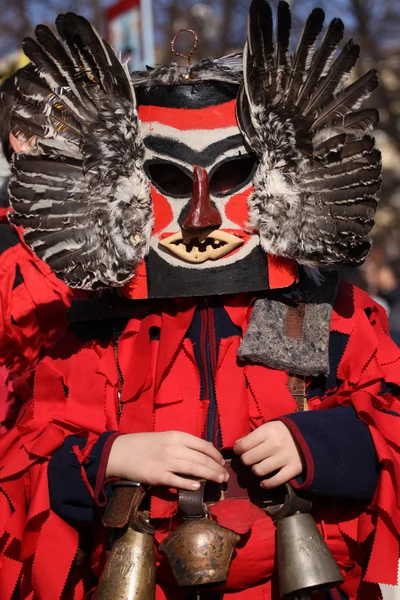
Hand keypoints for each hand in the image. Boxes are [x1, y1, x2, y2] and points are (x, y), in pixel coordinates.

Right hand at [106, 431, 228, 490]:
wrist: (121, 451)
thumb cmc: (145, 444)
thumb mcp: (166, 437)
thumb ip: (183, 444)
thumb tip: (204, 453)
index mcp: (177, 436)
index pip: (203, 445)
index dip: (216, 455)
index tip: (222, 463)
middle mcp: (173, 447)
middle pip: (202, 458)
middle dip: (216, 468)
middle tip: (226, 476)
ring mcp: (165, 462)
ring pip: (194, 469)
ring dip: (210, 475)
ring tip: (220, 481)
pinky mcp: (157, 476)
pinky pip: (177, 480)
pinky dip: (189, 484)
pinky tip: (199, 487)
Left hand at [233, 422, 302, 488]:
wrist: (311, 435)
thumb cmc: (285, 431)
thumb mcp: (269, 427)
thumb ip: (253, 435)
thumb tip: (237, 445)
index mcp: (267, 432)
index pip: (243, 445)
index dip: (238, 450)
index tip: (239, 451)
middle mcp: (275, 445)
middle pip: (248, 459)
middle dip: (246, 460)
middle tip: (250, 459)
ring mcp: (284, 458)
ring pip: (259, 471)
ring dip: (256, 470)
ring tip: (259, 467)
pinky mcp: (293, 469)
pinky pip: (274, 481)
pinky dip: (266, 484)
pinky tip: (264, 482)